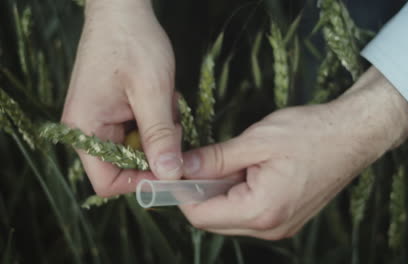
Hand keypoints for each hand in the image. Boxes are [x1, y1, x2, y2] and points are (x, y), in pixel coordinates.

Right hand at [61, 0, 182, 196]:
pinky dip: (156, 121)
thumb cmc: (133, 43)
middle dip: (155, 152)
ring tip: (167, 104)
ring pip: (136, 149)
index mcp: (86, 128)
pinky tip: (162, 99)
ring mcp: (99, 120)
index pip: (108, 182)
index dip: (141, 182)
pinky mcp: (112, 111)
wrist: (123, 10)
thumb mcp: (153, 91)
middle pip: (124, 167)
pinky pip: (138, 131)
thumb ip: (160, 135)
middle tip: (173, 126)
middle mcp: (87, 129)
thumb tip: (170, 174)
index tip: (171, 168)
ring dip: (159, 133)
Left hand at [180, 67, 407, 239]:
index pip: (202, 215)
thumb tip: (182, 168)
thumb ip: (216, 158)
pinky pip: (249, 212)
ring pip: (230, 216)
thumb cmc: (311, 134)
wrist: (354, 135)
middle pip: (214, 219)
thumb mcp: (257, 140)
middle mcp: (271, 227)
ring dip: (219, 191)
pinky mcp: (286, 217)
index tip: (171, 171)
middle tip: (197, 160)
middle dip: (199, 192)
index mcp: (261, 211)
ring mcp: (280, 226)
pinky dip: (237, 193)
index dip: (181, 193)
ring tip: (229, 160)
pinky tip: (244, 169)